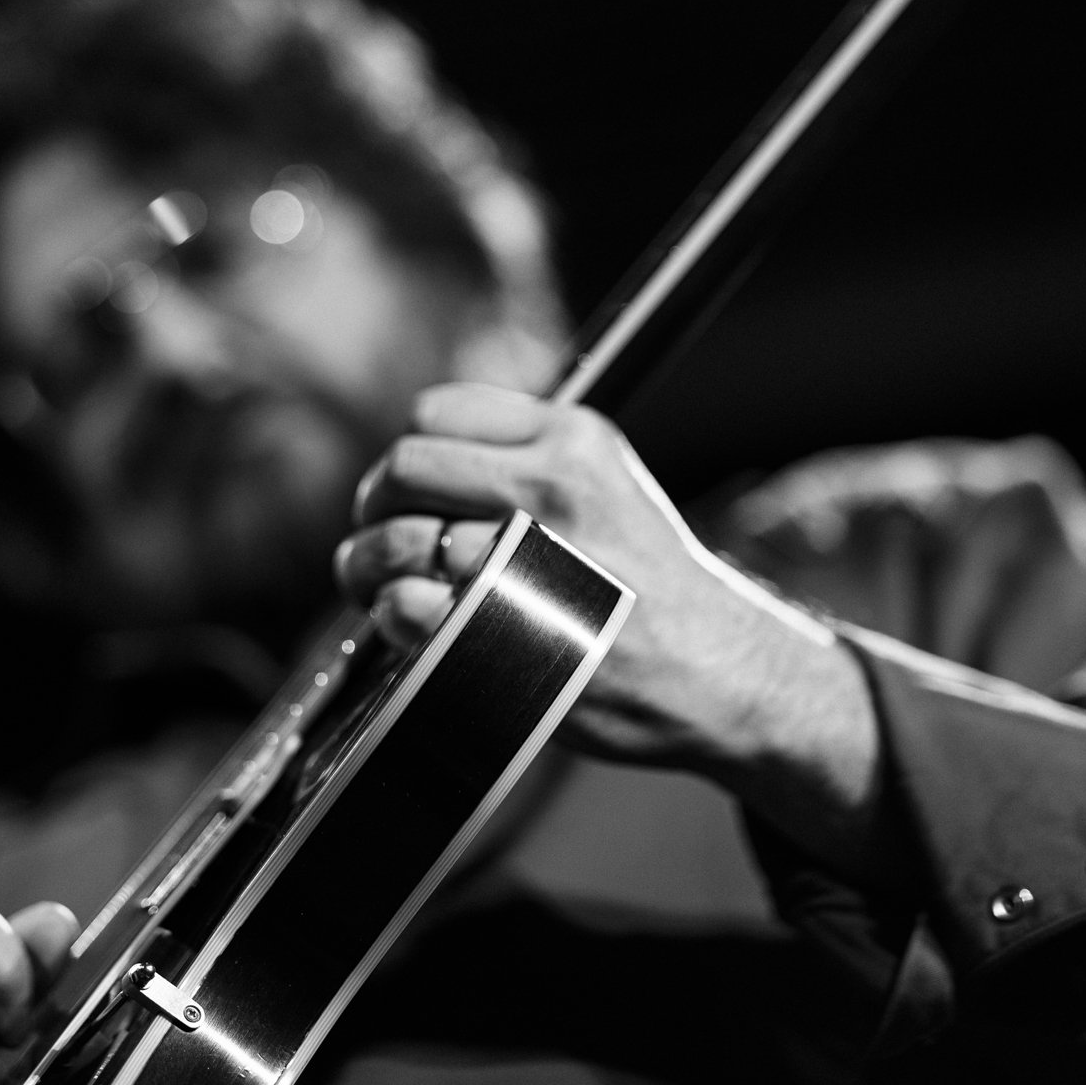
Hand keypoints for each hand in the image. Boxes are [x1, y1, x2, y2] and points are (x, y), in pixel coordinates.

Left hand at [337, 384, 888, 875]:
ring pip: (398, 539)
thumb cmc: (651, 588)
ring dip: (369, 567)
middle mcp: (549, 486)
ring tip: (381, 587)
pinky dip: (394, 617)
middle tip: (381, 538)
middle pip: (404, 468)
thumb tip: (417, 468)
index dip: (407, 454)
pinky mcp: (505, 628)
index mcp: (571, 439)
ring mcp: (527, 557)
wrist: (716, 672)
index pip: (437, 412)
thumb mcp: (606, 485)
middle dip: (376, 505)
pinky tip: (414, 626)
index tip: (408, 490)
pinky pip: (406, 606)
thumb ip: (524, 461)